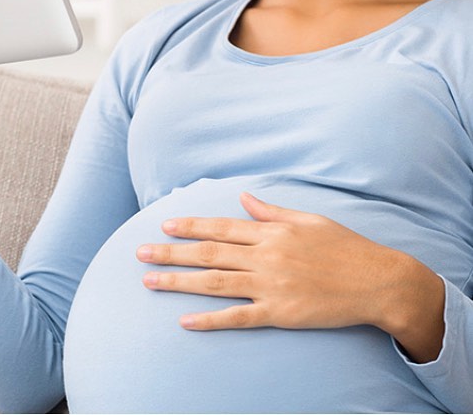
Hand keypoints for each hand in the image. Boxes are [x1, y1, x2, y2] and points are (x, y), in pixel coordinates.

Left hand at [136, 192, 444, 361]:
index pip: (221, 227)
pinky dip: (211, 319)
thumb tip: (245, 198)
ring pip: (215, 282)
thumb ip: (272, 211)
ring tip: (149, 282)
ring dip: (179, 282)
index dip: (190, 226)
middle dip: (171, 253)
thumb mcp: (309, 220)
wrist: (379, 282)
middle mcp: (265, 256)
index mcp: (271, 232)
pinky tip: (186, 321)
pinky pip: (239, 317)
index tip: (164, 225)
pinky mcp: (280, 313)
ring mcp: (271, 285)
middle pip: (209, 253)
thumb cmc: (345, 248)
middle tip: (140, 253)